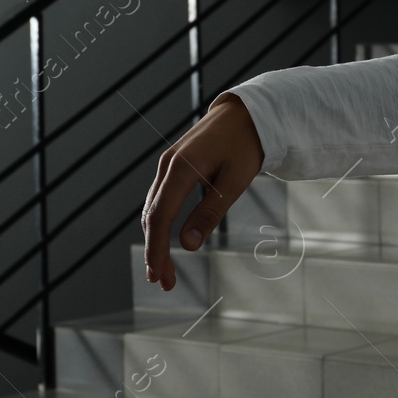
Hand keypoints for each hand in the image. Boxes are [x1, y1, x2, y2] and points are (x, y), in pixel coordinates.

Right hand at [140, 93, 265, 290]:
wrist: (245, 114)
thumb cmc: (245, 146)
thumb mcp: (234, 182)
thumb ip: (210, 213)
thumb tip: (187, 246)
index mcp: (181, 169)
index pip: (160, 217)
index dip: (156, 250)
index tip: (158, 276)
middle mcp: (168, 166)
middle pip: (152, 217)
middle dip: (155, 252)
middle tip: (165, 283)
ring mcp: (168, 164)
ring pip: (152, 208)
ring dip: (155, 240)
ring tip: (165, 269)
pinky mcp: (173, 165)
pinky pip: (159, 198)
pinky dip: (159, 222)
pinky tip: (165, 240)